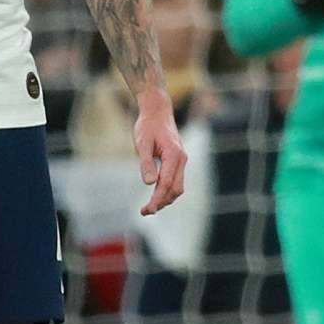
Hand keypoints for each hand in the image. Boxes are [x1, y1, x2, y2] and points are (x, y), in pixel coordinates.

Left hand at [133, 92, 187, 215]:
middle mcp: (182, 159)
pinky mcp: (178, 161)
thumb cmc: (148, 126)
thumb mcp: (142, 143)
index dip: (157, 199)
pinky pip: (176, 181)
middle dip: (161, 202)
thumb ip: (146, 163)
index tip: (147, 210)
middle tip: (145, 212)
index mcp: (174, 155)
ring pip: (178, 187)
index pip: (166, 183)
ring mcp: (182, 160)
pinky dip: (168, 191)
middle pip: (175, 189)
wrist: (157, 111)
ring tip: (149, 207)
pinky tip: (156, 196)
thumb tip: (149, 184)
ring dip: (165, 199)